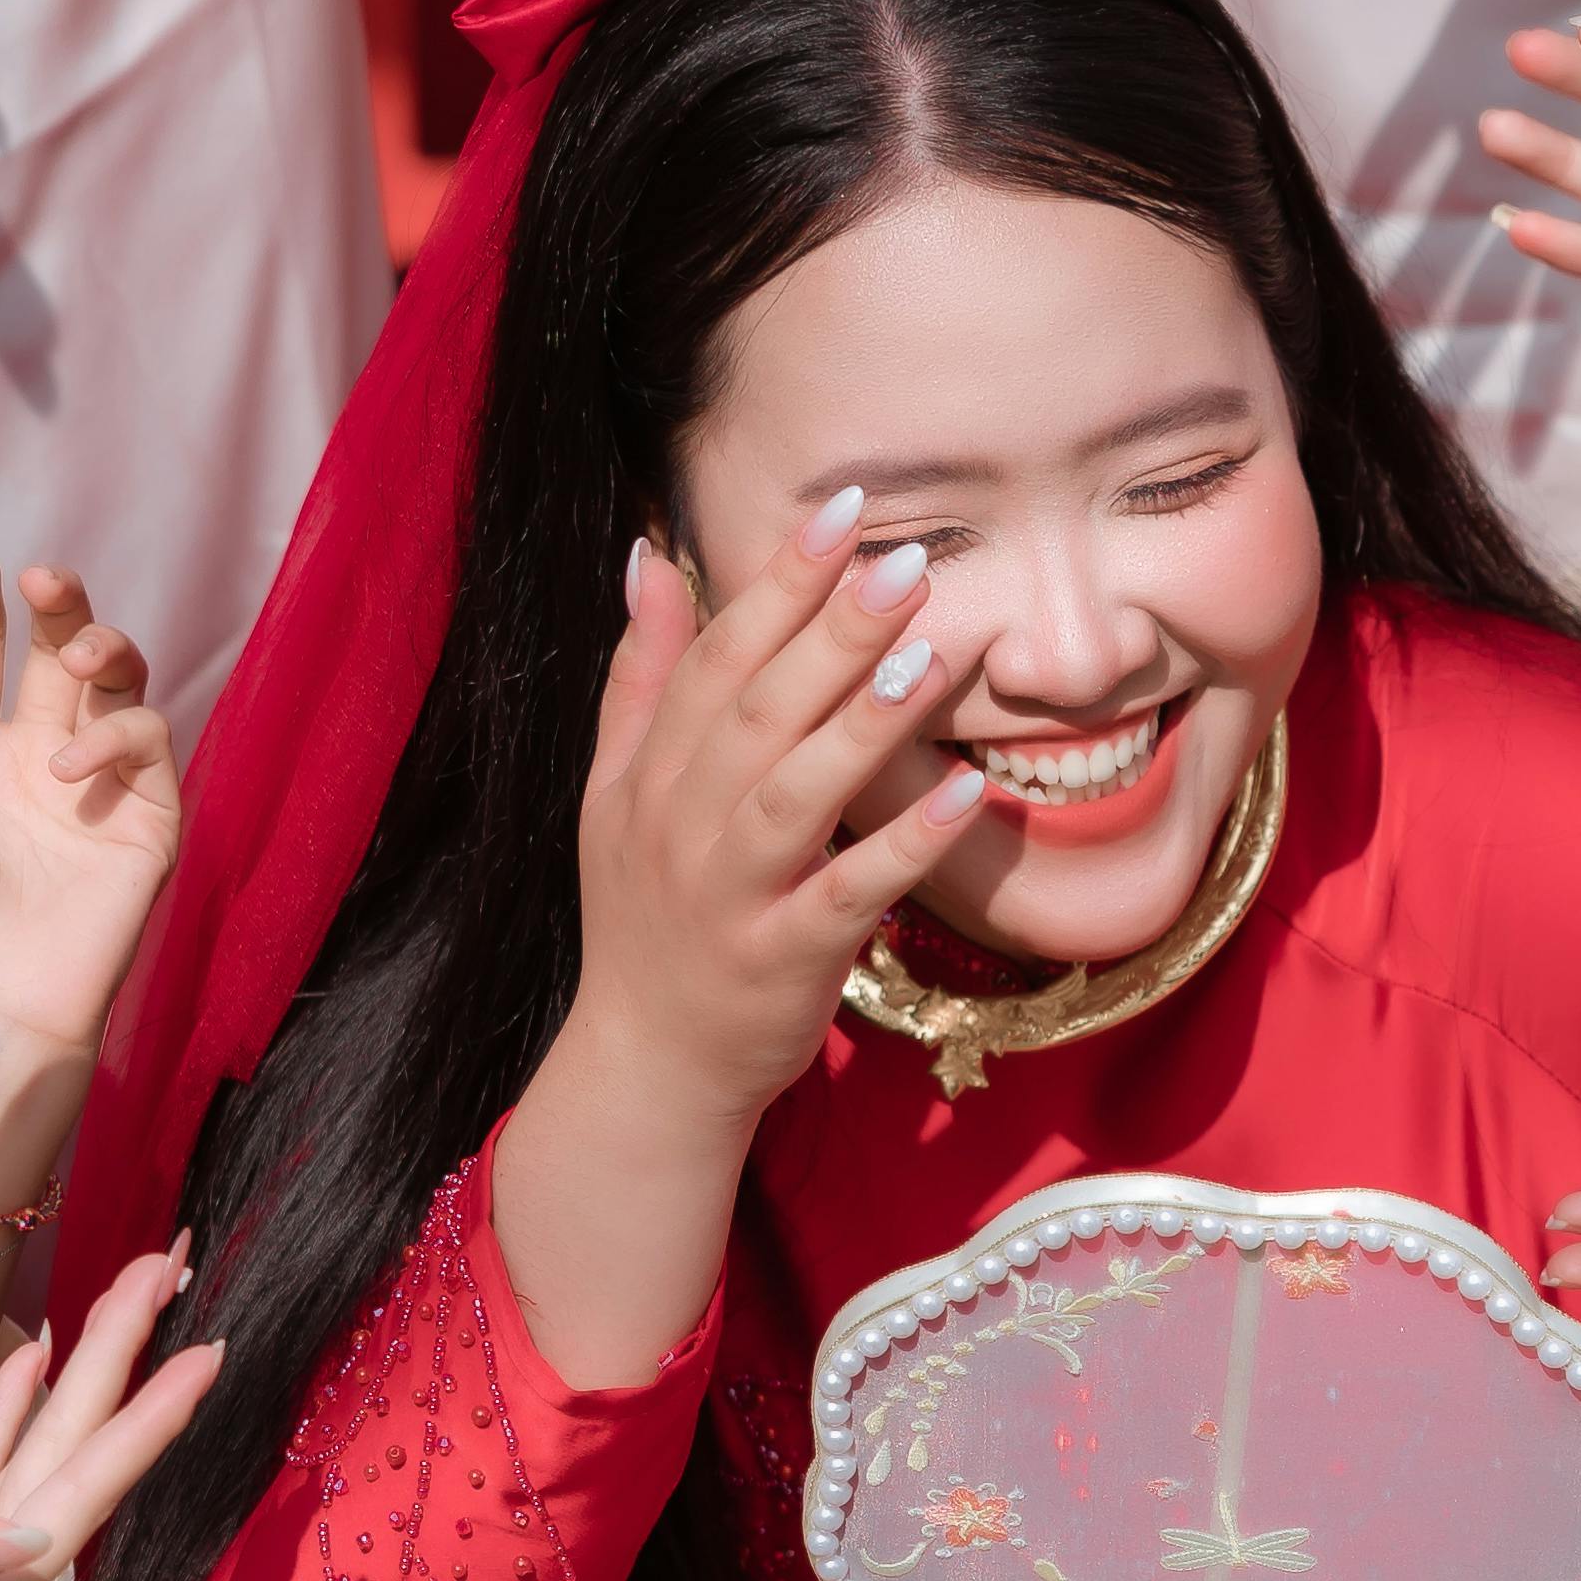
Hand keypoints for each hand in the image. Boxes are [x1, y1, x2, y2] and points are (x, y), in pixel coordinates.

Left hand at [0, 535, 180, 1070]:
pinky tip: (68, 769)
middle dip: (56, 599)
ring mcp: (96, 774)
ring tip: (73, 653)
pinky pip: (145, 739)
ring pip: (117, 675)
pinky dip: (113, 735)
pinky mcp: (145, 810)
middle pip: (57, 642)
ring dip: (101, 645)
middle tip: (41, 578)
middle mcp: (37, 744)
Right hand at [563, 513, 990, 1144]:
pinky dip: (903, 847)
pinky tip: (965, 798)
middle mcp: (684, 826)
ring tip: (930, 657)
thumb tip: (648, 556)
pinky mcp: (782, 962)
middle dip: (834, 632)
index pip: (717, 659)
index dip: (777, 583)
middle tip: (908, 563)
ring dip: (865, 726)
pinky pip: (847, 896)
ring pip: (797, 795)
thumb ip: (641, 676)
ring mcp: (731, 896)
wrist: (645, 1068)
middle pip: (760, 712)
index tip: (842, 511)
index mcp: (654, 774)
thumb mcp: (615, 794)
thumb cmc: (647, 920)